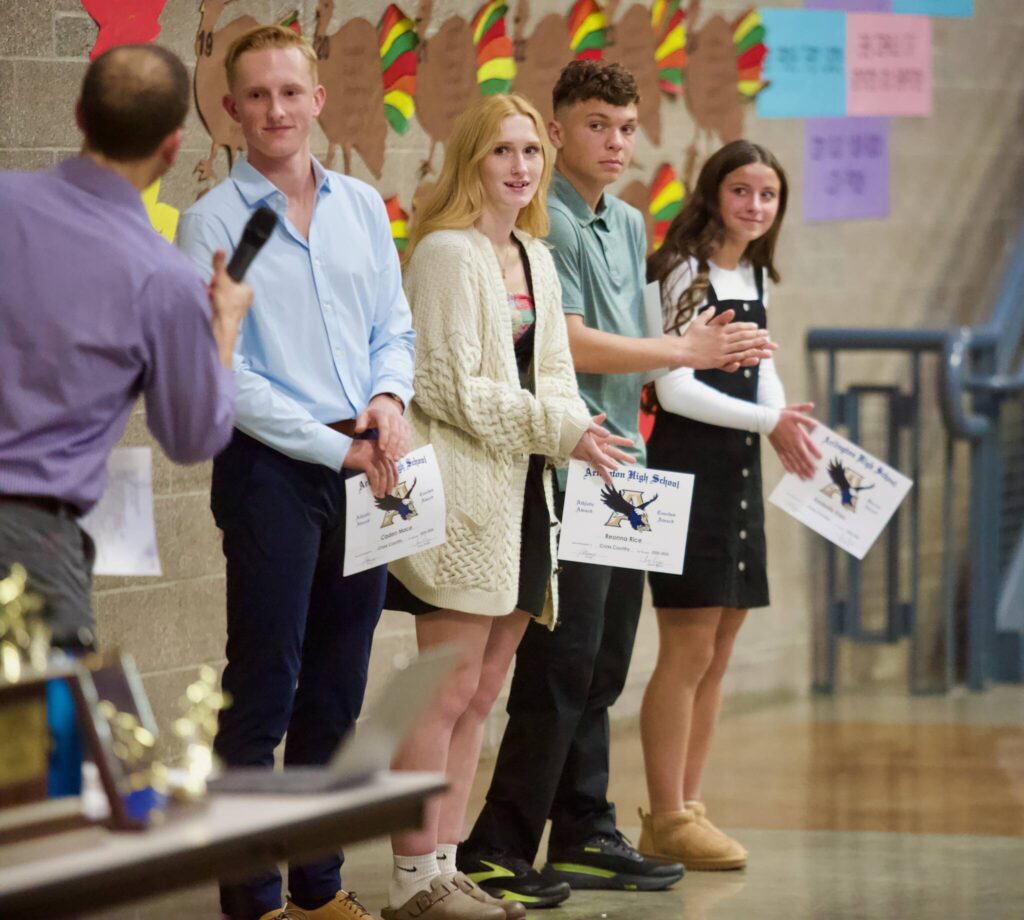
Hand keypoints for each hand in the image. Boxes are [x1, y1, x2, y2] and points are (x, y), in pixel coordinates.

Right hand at [208, 250, 252, 367]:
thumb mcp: (221, 280)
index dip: (222, 277)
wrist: (222, 327)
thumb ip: (219, 265)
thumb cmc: (225, 305)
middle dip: (215, 287)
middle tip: (212, 291)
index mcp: (248, 289)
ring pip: (221, 295)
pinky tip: (211, 305)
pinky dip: (213, 303)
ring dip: (212, 295)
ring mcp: (238, 307)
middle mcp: (245, 299)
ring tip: (211, 298)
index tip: (216, 281)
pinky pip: (219, 304)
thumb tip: (220, 250)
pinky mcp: (230, 315)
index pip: (232, 277)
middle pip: (225, 286)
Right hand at [343, 438, 397, 497]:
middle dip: (389, 483)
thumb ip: (377, 459)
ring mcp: (373, 456)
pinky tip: (374, 491)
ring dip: (382, 486)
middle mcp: (379, 451)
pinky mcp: (365, 461)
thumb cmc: (352, 452)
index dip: (394, 475)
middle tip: (388, 492)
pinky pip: (374, 475)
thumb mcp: (368, 453)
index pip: (392, 463)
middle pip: (388, 469)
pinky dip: (375, 484)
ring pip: (382, 474)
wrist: (339, 449)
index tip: (394, 484)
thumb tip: (384, 474)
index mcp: (382, 449)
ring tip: (381, 495)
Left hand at [355, 394, 410, 461]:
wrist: (386, 405)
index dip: (384, 438)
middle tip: (388, 457)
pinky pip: (407, 437)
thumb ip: (360, 422)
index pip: (385, 427)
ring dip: (400, 448)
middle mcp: (394, 417)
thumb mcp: (364, 415)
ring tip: (395, 459)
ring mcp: (402, 422)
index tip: (381, 449)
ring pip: (403, 436)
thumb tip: (358, 430)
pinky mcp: (406, 426)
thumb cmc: (373, 413)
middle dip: (392, 446)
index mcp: (382, 415)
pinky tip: (402, 455)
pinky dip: (406, 446)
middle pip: (395, 433)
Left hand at [571, 414, 635, 484]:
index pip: (615, 439)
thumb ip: (595, 422)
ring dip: (614, 467)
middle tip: (634, 460)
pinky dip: (603, 474)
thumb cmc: (575, 428)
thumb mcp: (585, 423)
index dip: (623, 442)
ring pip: (608, 462)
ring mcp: (594, 454)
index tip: (632, 443)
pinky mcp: (588, 460)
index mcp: (600, 437)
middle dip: (623, 456)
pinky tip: (609, 481)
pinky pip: (597, 468)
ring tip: (623, 473)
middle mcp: (600, 446)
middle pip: (614, 452)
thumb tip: (604, 416)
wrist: (563, 435)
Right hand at [672, 307, 775, 371]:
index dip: (748, 327)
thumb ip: (708, 315)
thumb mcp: (698, 322)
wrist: (681, 350)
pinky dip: (746, 357)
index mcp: (719, 330)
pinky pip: (735, 358)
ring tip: (765, 345)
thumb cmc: (688, 337)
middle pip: (743, 336)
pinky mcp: (719, 360)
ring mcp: (722, 350)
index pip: (736, 327)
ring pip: (742, 347)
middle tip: (767, 336)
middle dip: (756, 336)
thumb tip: (712, 307)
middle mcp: (722, 339)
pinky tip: (754, 357)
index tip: (757, 327)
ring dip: (755, 346)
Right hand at [768, 403, 820, 479]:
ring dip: (799, 470)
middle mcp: (791, 444)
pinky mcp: (778, 449)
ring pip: (793, 461)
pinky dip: (787, 466)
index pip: (807, 447)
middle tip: (813, 475)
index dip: (814, 453)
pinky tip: (791, 472)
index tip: (819, 460)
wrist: (766, 420)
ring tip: (804, 477)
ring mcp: (784, 448)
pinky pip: (783, 460)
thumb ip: (806, 419)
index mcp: (797, 435)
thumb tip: (816, 424)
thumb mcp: (795, 413)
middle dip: (807, 467)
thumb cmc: (782, 416)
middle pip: (801, 458)